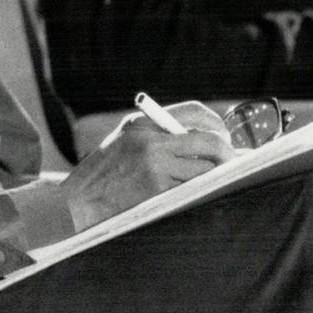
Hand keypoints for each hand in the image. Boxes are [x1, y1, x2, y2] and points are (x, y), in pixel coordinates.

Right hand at [61, 100, 232, 230]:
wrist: (78, 201)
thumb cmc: (104, 174)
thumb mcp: (125, 141)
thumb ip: (159, 135)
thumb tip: (210, 141)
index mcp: (142, 123)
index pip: (194, 112)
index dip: (216, 124)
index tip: (224, 137)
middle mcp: (150, 139)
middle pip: (210, 142)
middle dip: (227, 155)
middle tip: (233, 164)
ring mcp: (154, 164)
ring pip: (206, 170)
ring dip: (212, 179)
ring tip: (208, 183)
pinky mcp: (157, 189)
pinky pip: (193, 189)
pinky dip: (197, 193)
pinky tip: (190, 197)